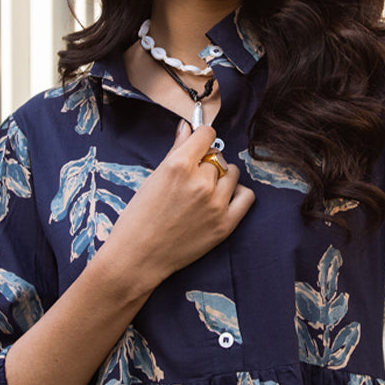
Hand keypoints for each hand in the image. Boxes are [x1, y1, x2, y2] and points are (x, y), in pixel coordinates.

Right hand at [100, 121, 254, 286]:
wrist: (138, 257)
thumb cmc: (139, 217)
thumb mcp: (153, 178)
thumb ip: (176, 150)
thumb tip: (187, 127)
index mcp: (179, 166)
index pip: (206, 134)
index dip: (202, 137)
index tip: (198, 144)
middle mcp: (201, 182)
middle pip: (218, 157)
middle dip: (207, 163)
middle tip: (193, 178)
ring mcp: (216, 204)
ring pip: (232, 174)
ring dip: (222, 177)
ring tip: (206, 190)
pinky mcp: (225, 224)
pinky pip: (246, 197)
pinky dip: (237, 194)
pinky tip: (223, 199)